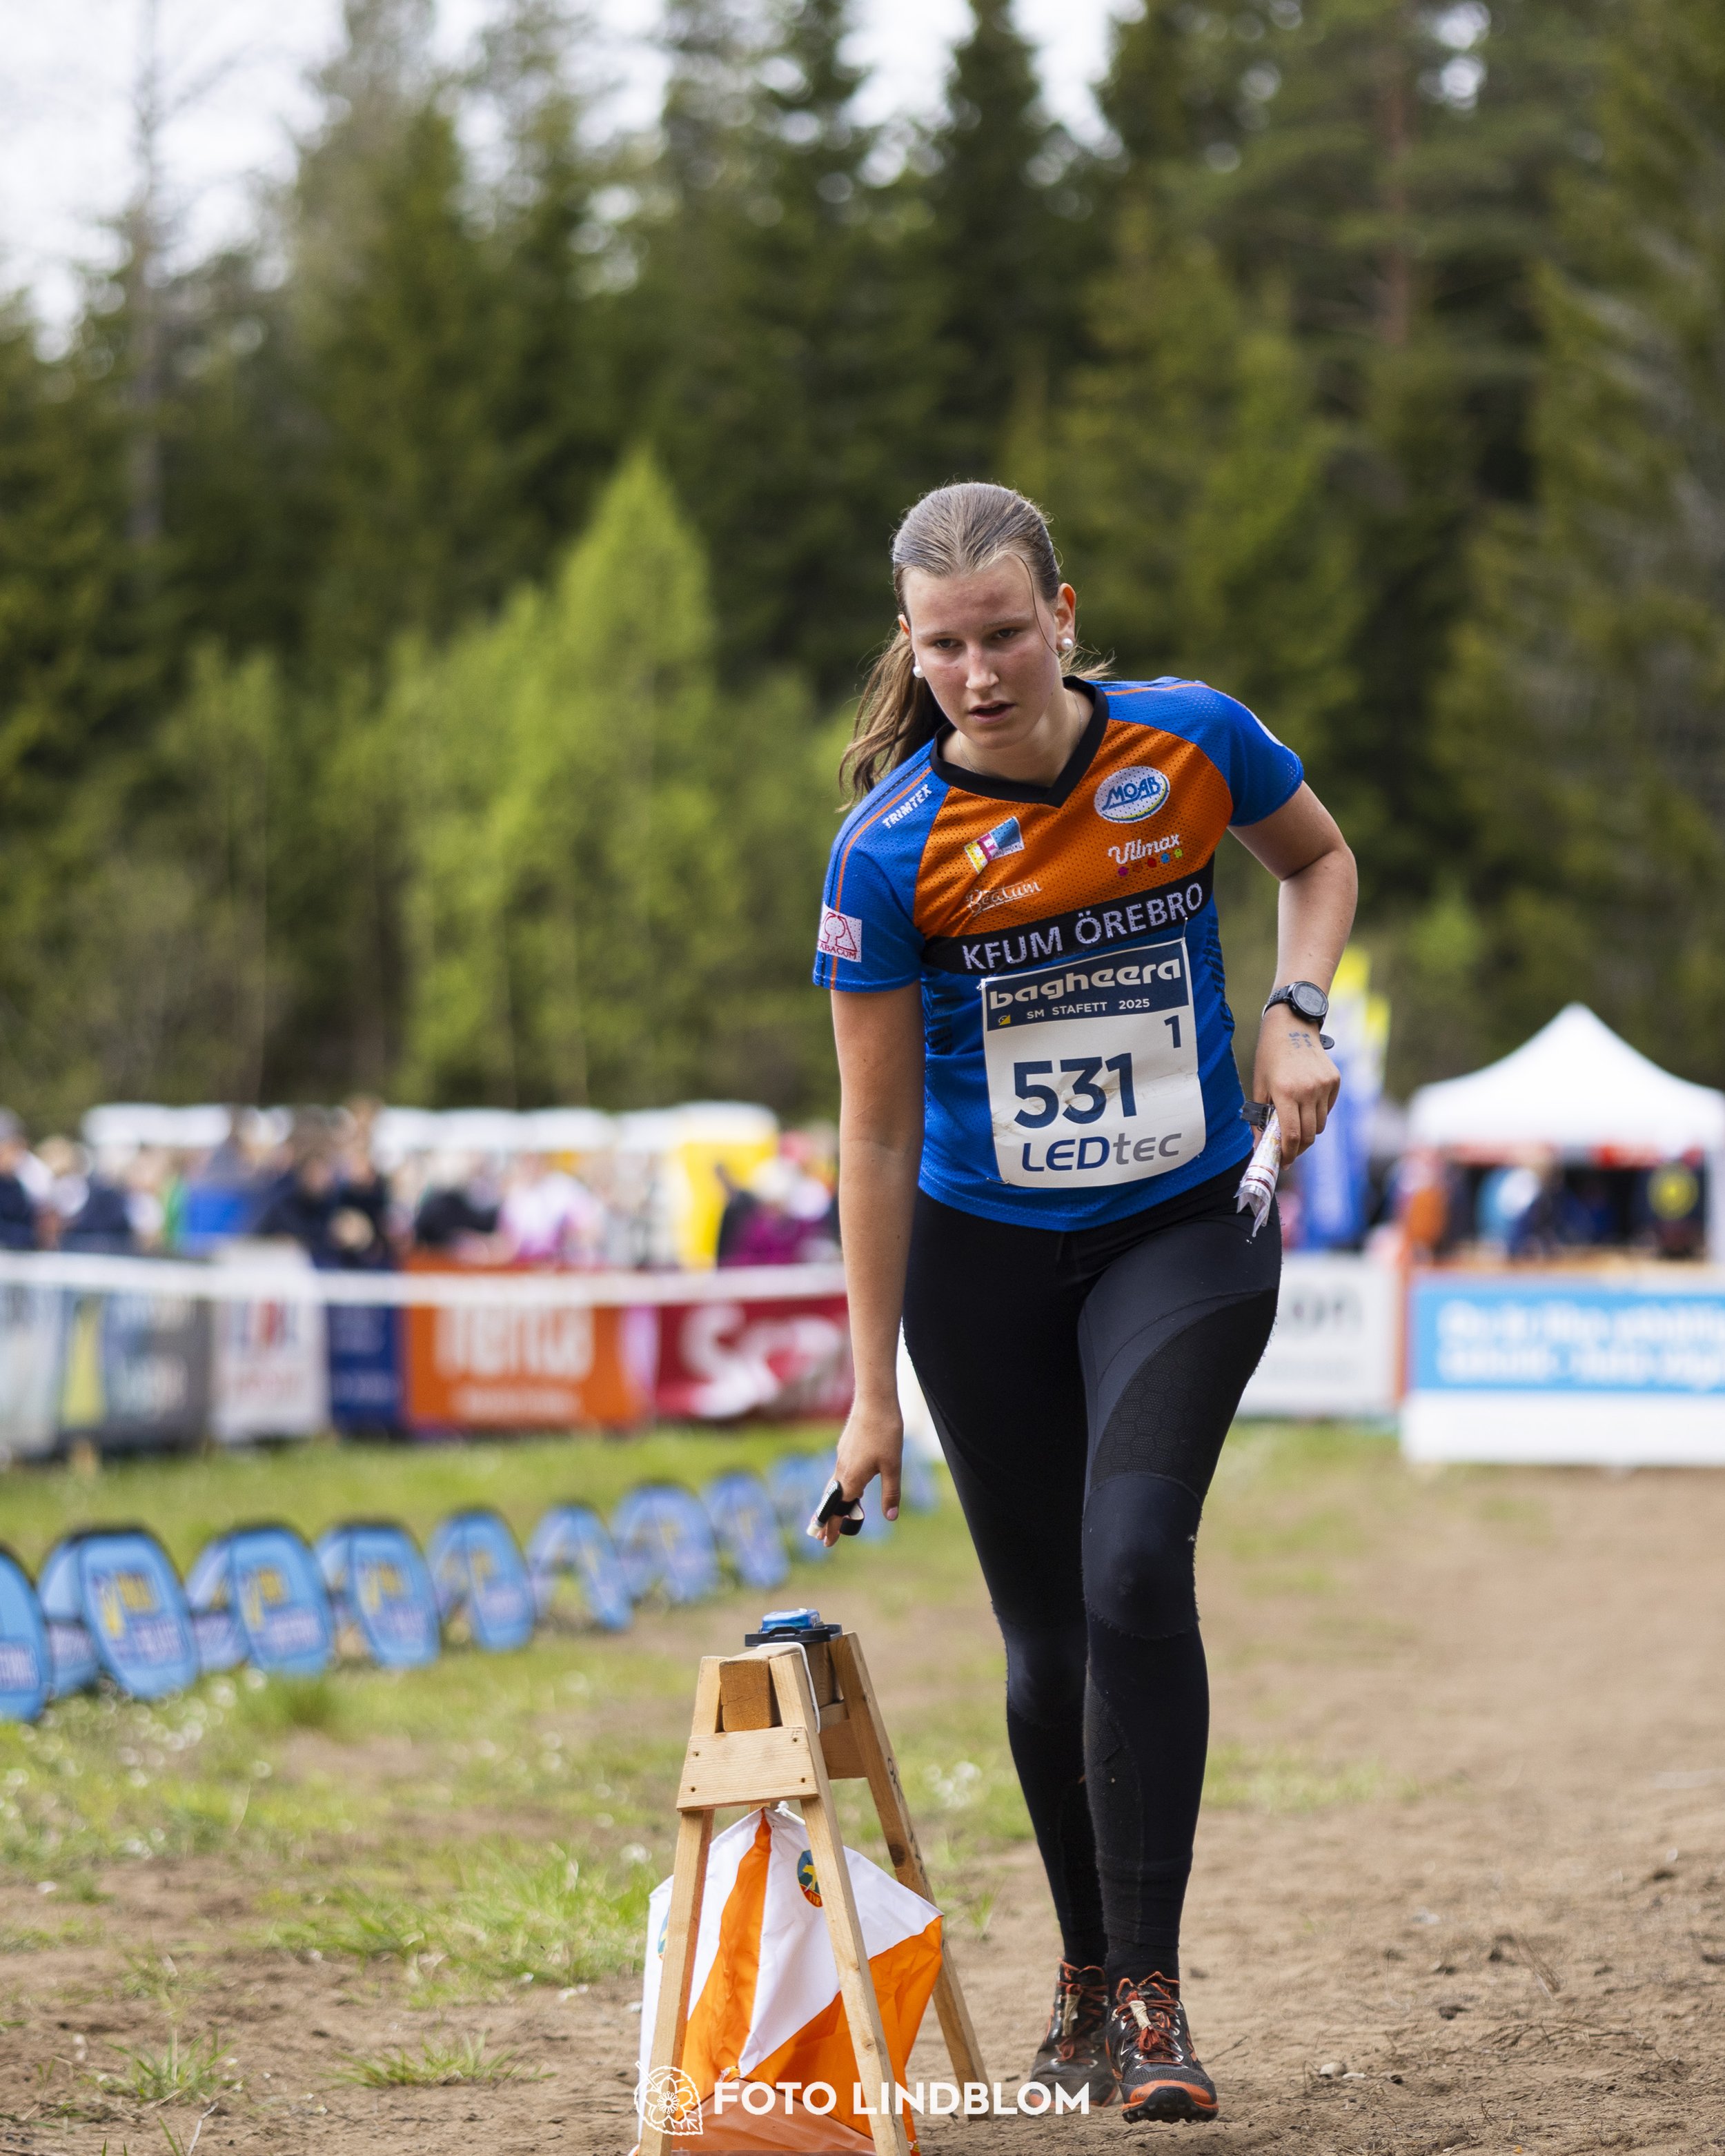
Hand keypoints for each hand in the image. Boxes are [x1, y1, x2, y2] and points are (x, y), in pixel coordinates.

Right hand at [815, 1399, 903, 1547]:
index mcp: (851, 1479)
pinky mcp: (845, 1448)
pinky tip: (848, 1486)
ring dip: (832, 1503)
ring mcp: (842, 1458)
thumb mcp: (893, 1466)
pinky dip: (839, 1487)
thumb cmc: (885, 1433)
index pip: (837, 1511)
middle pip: (831, 1501)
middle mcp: (842, 1470)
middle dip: (827, 1519)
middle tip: (821, 1536)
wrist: (874, 1401)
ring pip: (834, 1487)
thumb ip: (891, 1493)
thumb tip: (891, 1517)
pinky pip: (839, 1474)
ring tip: (832, 1514)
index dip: (832, 1528)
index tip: (826, 1543)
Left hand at [1252, 1020, 1339, 1164]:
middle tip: (1289, 1151)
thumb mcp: (1259, 1085)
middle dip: (1298, 1148)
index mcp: (1285, 1092)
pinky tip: (1306, 1105)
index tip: (1283, 1162)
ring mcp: (1324, 1085)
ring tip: (1296, 1125)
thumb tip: (1260, 1145)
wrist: (1292, 1026)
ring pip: (1320, 1124)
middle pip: (1308, 1134)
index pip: (1291, 1134)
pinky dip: (1318, 1113)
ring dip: (1308, 1131)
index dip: (1288, 1154)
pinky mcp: (1334, 1081)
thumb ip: (1260, 1118)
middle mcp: (1307, 1090)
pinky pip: (1328, 1108)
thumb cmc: (1270, 1057)